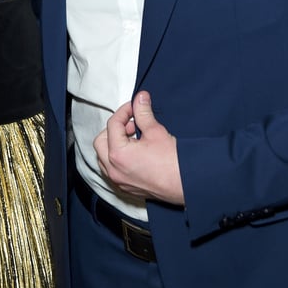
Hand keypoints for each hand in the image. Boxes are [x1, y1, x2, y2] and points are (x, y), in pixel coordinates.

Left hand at [94, 91, 183, 205]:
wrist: (186, 183)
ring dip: (114, 144)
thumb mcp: (155, 131)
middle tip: (132, 123)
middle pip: (101, 141)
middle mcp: (114, 170)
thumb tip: (140, 100)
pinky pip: (112, 170)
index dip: (124, 111)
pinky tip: (134, 153)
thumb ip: (143, 113)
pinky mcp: (126, 187)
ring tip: (134, 138)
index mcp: (118, 154)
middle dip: (114, 129)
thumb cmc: (172, 163)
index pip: (113, 124)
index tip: (134, 107)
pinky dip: (118, 159)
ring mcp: (118, 181)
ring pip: (104, 158)